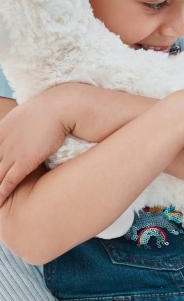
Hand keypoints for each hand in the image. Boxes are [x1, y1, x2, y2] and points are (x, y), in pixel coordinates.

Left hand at [0, 86, 73, 206]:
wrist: (61, 107)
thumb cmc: (50, 108)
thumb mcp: (27, 113)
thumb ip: (20, 124)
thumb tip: (25, 127)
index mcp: (0, 131)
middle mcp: (2, 143)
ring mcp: (12, 153)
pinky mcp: (24, 162)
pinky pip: (8, 182)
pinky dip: (1, 194)